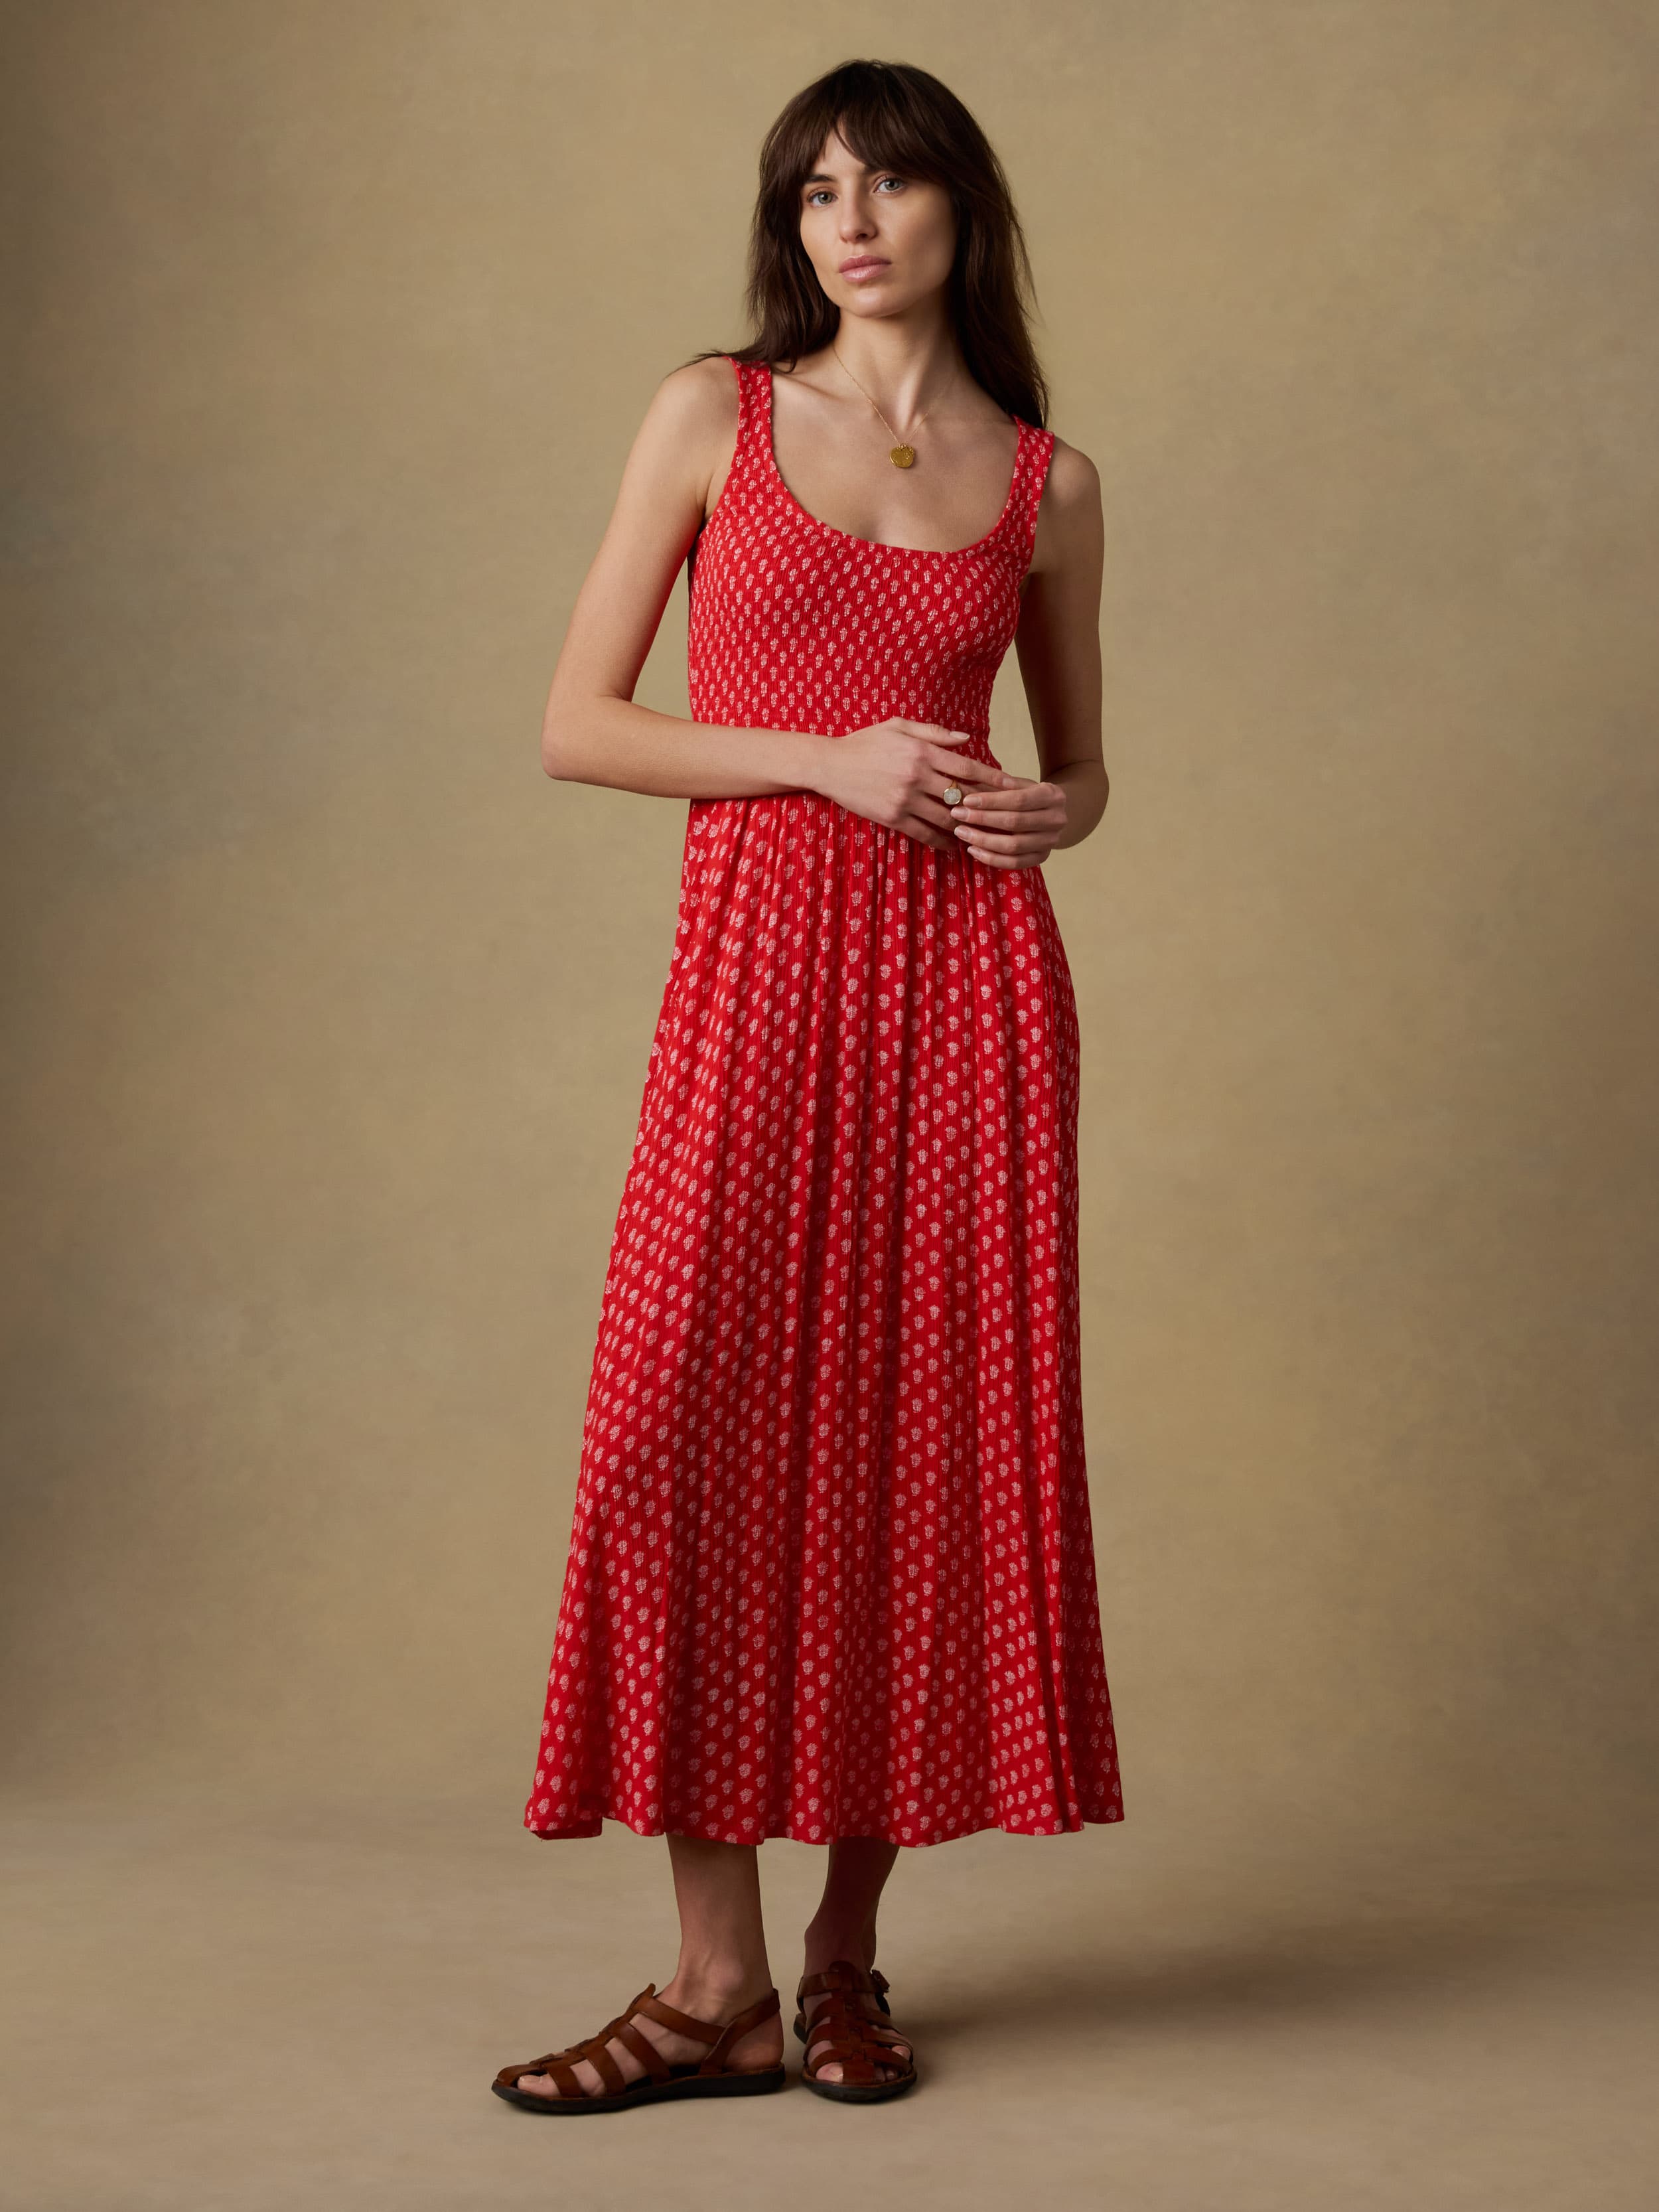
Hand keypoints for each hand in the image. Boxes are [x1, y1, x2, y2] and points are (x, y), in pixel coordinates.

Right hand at [808, 719, 1011, 852]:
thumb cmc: (866, 741)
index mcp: (922, 751)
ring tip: (982, 832)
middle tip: (1004, 814)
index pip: (967, 767)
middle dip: (985, 806)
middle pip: (962, 795)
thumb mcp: (899, 726)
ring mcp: (905, 799)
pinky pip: (925, 833)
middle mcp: (916, 776)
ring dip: (966, 826)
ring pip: (947, 818)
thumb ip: (935, 732)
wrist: (830, 764)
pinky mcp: (893, 817)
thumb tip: (966, 738)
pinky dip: (942, 840)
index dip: (993, 778)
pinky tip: (954, 844)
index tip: (1014, 786)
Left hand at [948, 773, 1068, 868]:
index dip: (991, 801)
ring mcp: (1050, 842)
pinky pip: (1014, 863)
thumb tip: (974, 790)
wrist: (1053, 813)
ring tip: (961, 833)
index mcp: (1053, 796)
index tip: (967, 801)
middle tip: (958, 815)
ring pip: (1013, 846)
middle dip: (982, 819)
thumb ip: (1003, 785)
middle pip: (1014, 823)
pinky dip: (991, 858)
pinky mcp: (1042, 858)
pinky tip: (973, 850)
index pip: (1018, 800)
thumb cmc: (1031, 795)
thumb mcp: (1023, 784)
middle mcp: (1056, 820)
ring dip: (983, 840)